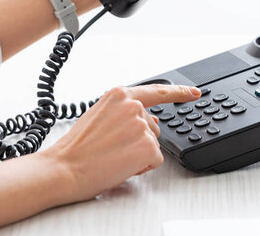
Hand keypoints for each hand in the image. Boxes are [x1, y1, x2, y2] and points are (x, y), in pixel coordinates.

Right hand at [0, 83, 200, 228]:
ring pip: (153, 144)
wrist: (64, 168)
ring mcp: (142, 125)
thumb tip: (154, 120)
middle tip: (112, 148)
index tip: (195, 93)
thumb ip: (126, 114)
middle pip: (153, 126)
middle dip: (139, 140)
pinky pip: (154, 160)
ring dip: (138, 153)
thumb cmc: (76, 148)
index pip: (157, 91)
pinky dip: (141, 167)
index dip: (180, 93)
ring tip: (113, 156)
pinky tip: (120, 164)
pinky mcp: (147, 145)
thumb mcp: (99, 117)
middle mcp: (133, 106)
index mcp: (119, 95)